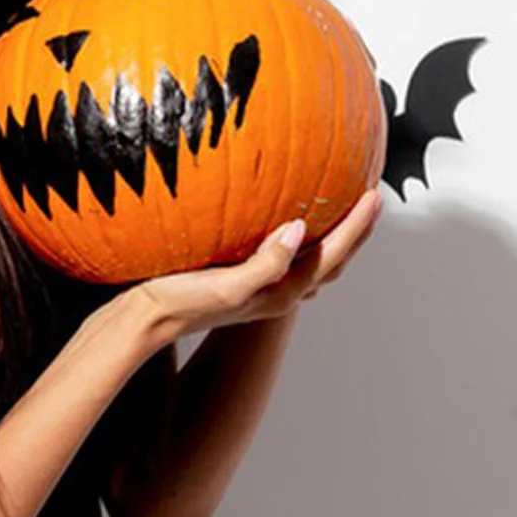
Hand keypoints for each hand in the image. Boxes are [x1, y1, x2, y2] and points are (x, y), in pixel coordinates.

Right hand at [131, 187, 382, 340]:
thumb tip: (299, 230)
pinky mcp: (241, 279)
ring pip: (312, 262)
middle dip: (355, 233)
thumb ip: (265, 263)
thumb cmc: (180, 302)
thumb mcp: (226, 285)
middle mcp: (276, 293)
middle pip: (331, 262)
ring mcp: (259, 288)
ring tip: (342, 208)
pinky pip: (287, 258)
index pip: (330, 257)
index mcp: (279, 294)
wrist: (142, 320)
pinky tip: (287, 223)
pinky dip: (302, 240)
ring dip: (333, 238)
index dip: (356, 228)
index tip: (374, 197)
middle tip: (371, 199)